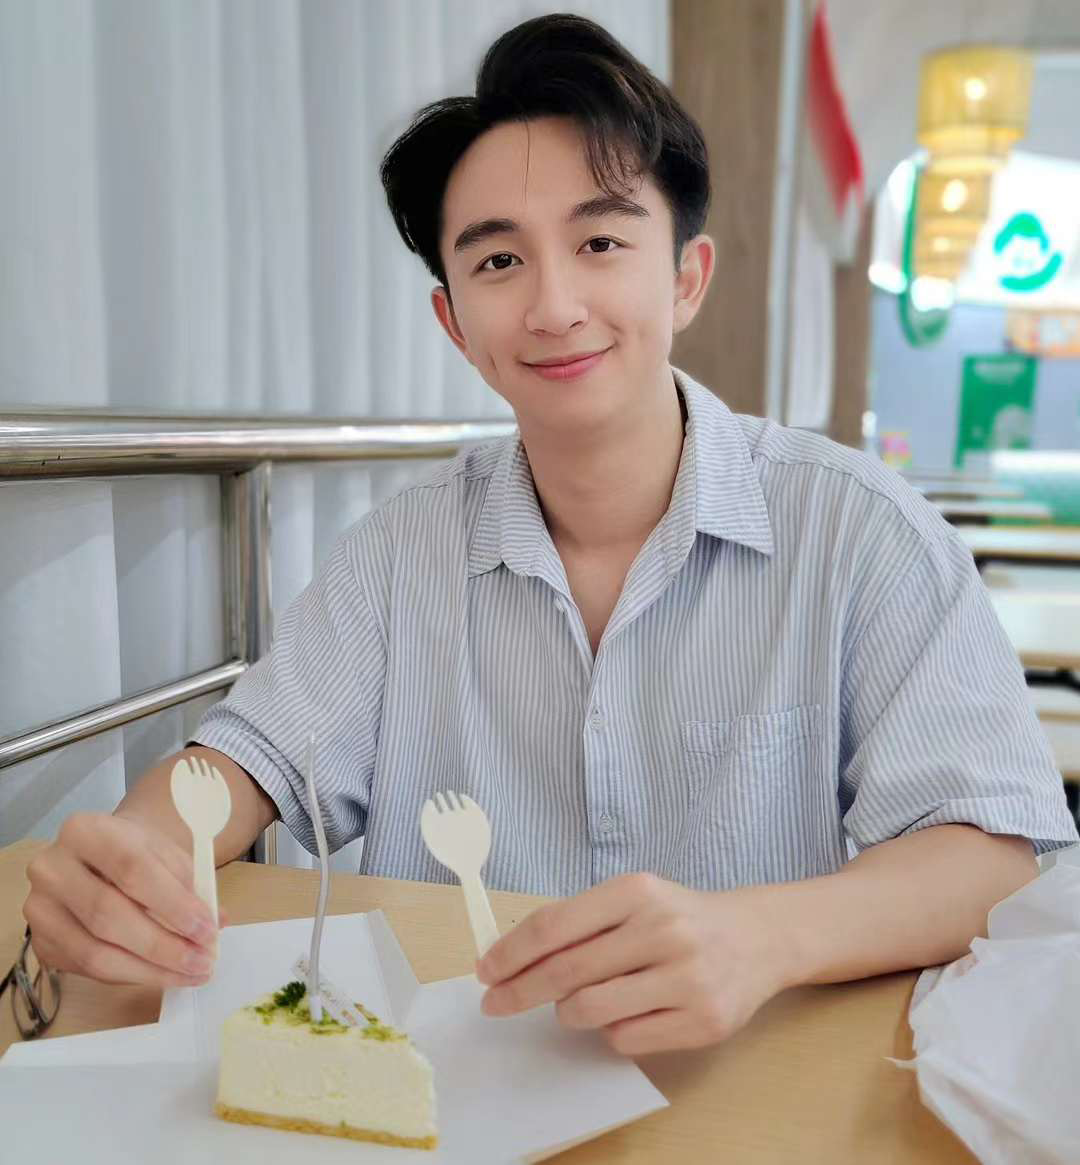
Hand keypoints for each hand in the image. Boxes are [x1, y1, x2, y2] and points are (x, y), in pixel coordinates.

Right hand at [23, 811, 225, 988]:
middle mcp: (51, 867)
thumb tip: (216, 922)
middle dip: (163, 945)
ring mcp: (39, 908)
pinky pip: (87, 970)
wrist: (101, 855)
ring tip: (191, 973)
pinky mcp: (40, 943)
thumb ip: (192, 883)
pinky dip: (131, 976)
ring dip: (150, 970)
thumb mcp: (167, 853)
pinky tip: (162, 975)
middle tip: (203, 960)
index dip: (172, 903)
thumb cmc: (138, 852)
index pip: (131, 868)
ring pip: (95, 952)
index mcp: (85, 830)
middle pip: (108, 915)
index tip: (207, 927)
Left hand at [475, 872, 794, 1055]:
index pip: (554, 926)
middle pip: (564, 972)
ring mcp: (686, 977)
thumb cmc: (680, 918)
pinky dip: (611, 1030)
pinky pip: (625, 1039)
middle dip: (518, 991)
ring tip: (580, 1000)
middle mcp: (662, 930)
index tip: (487, 970)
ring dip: (569, 1011)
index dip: (512, 952)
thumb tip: (512, 956)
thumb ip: (580, 923)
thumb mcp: (633, 900)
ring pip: (589, 1011)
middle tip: (495, 1002)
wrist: (757, 938)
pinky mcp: (703, 1020)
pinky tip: (626, 1010)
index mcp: (636, 891)